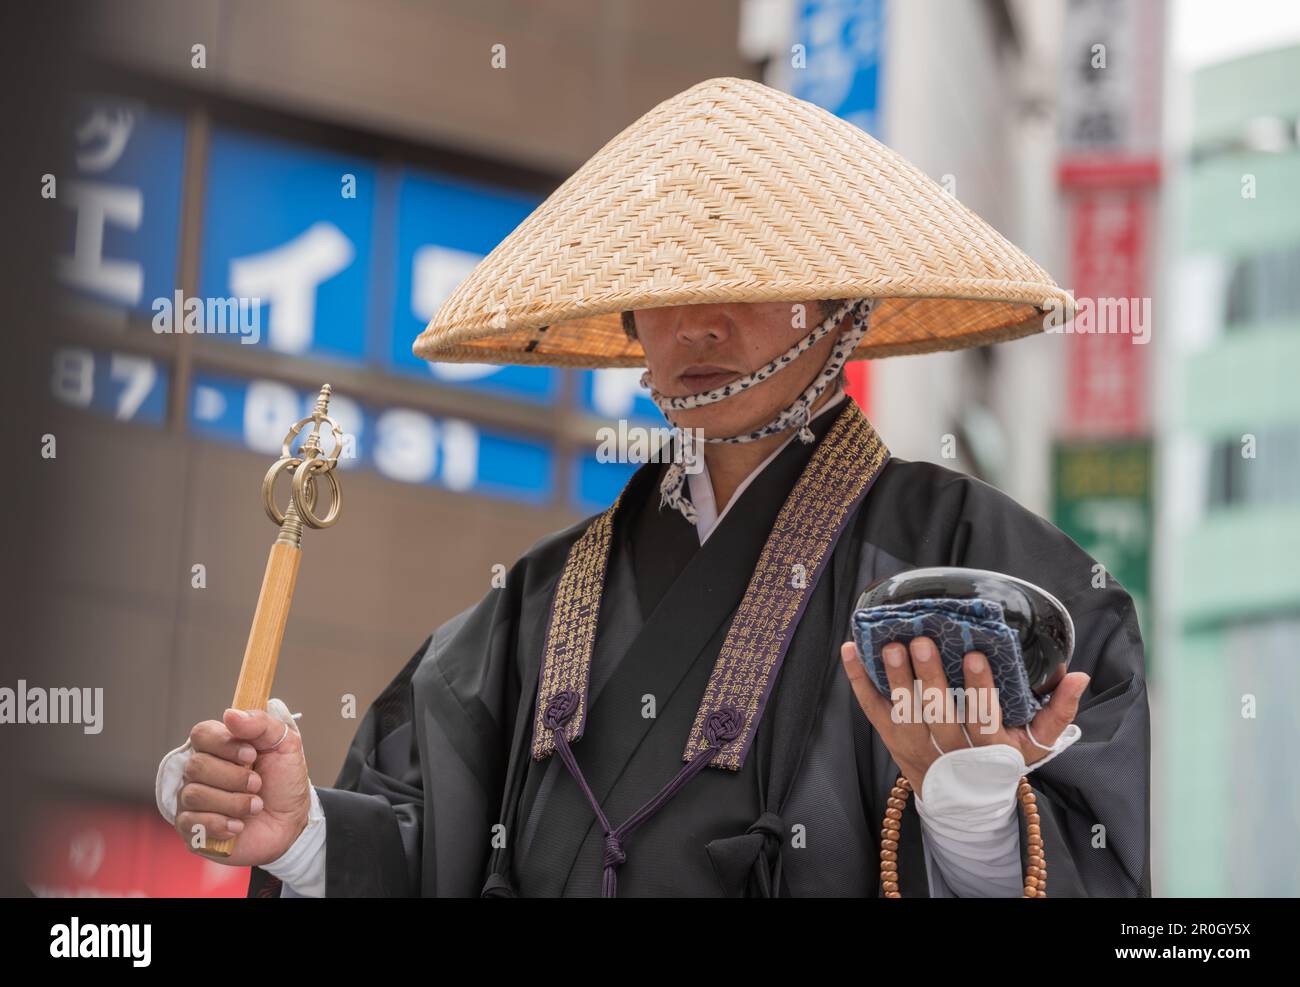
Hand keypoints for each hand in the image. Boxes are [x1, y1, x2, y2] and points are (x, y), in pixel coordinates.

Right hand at [174, 708, 310, 866]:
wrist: (290, 823)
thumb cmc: (284, 782)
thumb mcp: (285, 745)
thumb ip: (261, 724)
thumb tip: (230, 714)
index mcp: (220, 746)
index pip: (201, 734)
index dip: (224, 745)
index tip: (251, 755)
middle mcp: (201, 771)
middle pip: (196, 766)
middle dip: (234, 778)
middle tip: (258, 784)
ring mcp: (192, 800)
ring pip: (194, 794)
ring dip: (233, 803)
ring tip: (255, 806)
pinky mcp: (191, 828)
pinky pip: (189, 823)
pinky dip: (220, 824)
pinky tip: (238, 826)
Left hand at [839, 636, 1089, 796]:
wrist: (963, 802)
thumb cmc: (1002, 760)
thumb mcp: (1035, 744)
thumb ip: (1058, 712)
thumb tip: (1077, 675)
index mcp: (989, 752)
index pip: (982, 722)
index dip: (978, 692)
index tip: (975, 657)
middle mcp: (949, 753)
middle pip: (936, 717)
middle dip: (929, 679)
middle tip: (924, 642)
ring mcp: (914, 747)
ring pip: (902, 715)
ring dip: (895, 680)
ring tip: (891, 646)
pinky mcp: (890, 738)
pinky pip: (871, 709)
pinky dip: (859, 680)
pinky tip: (851, 649)